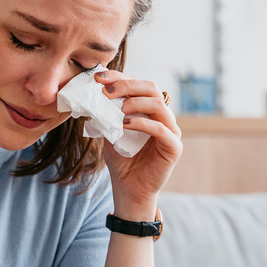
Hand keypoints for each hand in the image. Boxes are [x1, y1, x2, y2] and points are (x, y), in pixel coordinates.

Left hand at [94, 70, 181, 220]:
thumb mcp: (110, 131)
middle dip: (127, 85)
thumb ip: (107, 113)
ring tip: (117, 109)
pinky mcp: (174, 147)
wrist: (128, 189)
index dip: (119, 77)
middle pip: (151, 88)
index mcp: (149, 109)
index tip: (98, 77)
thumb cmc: (121, 160)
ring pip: (158, 104)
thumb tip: (93, 94)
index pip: (138, 84)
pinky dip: (142, 123)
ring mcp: (171, 130)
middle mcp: (163, 116)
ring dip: (135, 102)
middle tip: (107, 90)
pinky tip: (124, 124)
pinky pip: (161, 129)